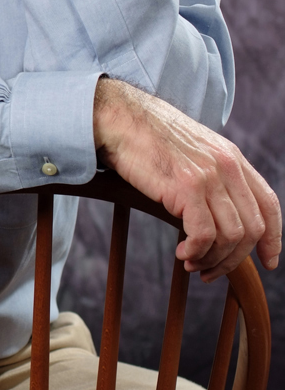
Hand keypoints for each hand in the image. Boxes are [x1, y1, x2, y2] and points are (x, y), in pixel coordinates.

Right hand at [93, 78, 281, 281]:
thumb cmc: (148, 137)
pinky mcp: (187, 187)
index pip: (269, 204)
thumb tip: (220, 215)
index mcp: (232, 157)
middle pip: (252, 229)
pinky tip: (182, 253)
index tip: (267, 262)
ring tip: (191, 262)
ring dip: (212, 260)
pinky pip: (204, 235)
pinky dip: (196, 252)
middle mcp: (227, 166)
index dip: (272, 238)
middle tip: (211, 271)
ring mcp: (209, 176)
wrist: (120, 118)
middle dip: (234, 260)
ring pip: (231, 237)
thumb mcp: (194, 151)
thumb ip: (214, 176)